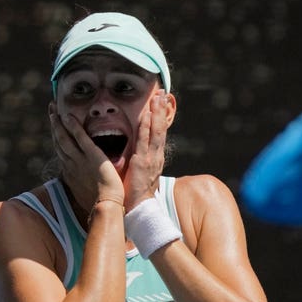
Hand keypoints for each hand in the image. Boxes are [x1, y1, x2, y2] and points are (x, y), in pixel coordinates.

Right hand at [49, 103, 123, 211]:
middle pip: (59, 142)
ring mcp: (80, 159)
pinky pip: (79, 136)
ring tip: (54, 110)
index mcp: (71, 174)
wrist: (106, 206)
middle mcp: (71, 165)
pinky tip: (67, 115)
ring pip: (64, 137)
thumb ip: (84, 187)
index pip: (62, 153)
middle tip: (51, 112)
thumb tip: (84, 187)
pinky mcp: (91, 154)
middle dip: (54, 126)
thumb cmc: (100, 205)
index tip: (55, 130)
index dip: (57, 140)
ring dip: (58, 123)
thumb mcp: (87, 195)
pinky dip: (72, 125)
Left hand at [123, 90, 168, 210]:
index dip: (161, 118)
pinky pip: (144, 141)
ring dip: (157, 113)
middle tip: (162, 93)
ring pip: (156, 131)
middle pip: (161, 128)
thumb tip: (140, 156)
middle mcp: (157, 156)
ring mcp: (151, 158)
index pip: (160, 134)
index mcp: (157, 158)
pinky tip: (146, 115)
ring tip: (158, 97)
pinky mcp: (142, 162)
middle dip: (162, 110)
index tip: (161, 103)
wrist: (140, 208)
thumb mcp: (144, 174)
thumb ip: (143, 163)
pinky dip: (146, 127)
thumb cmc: (139, 193)